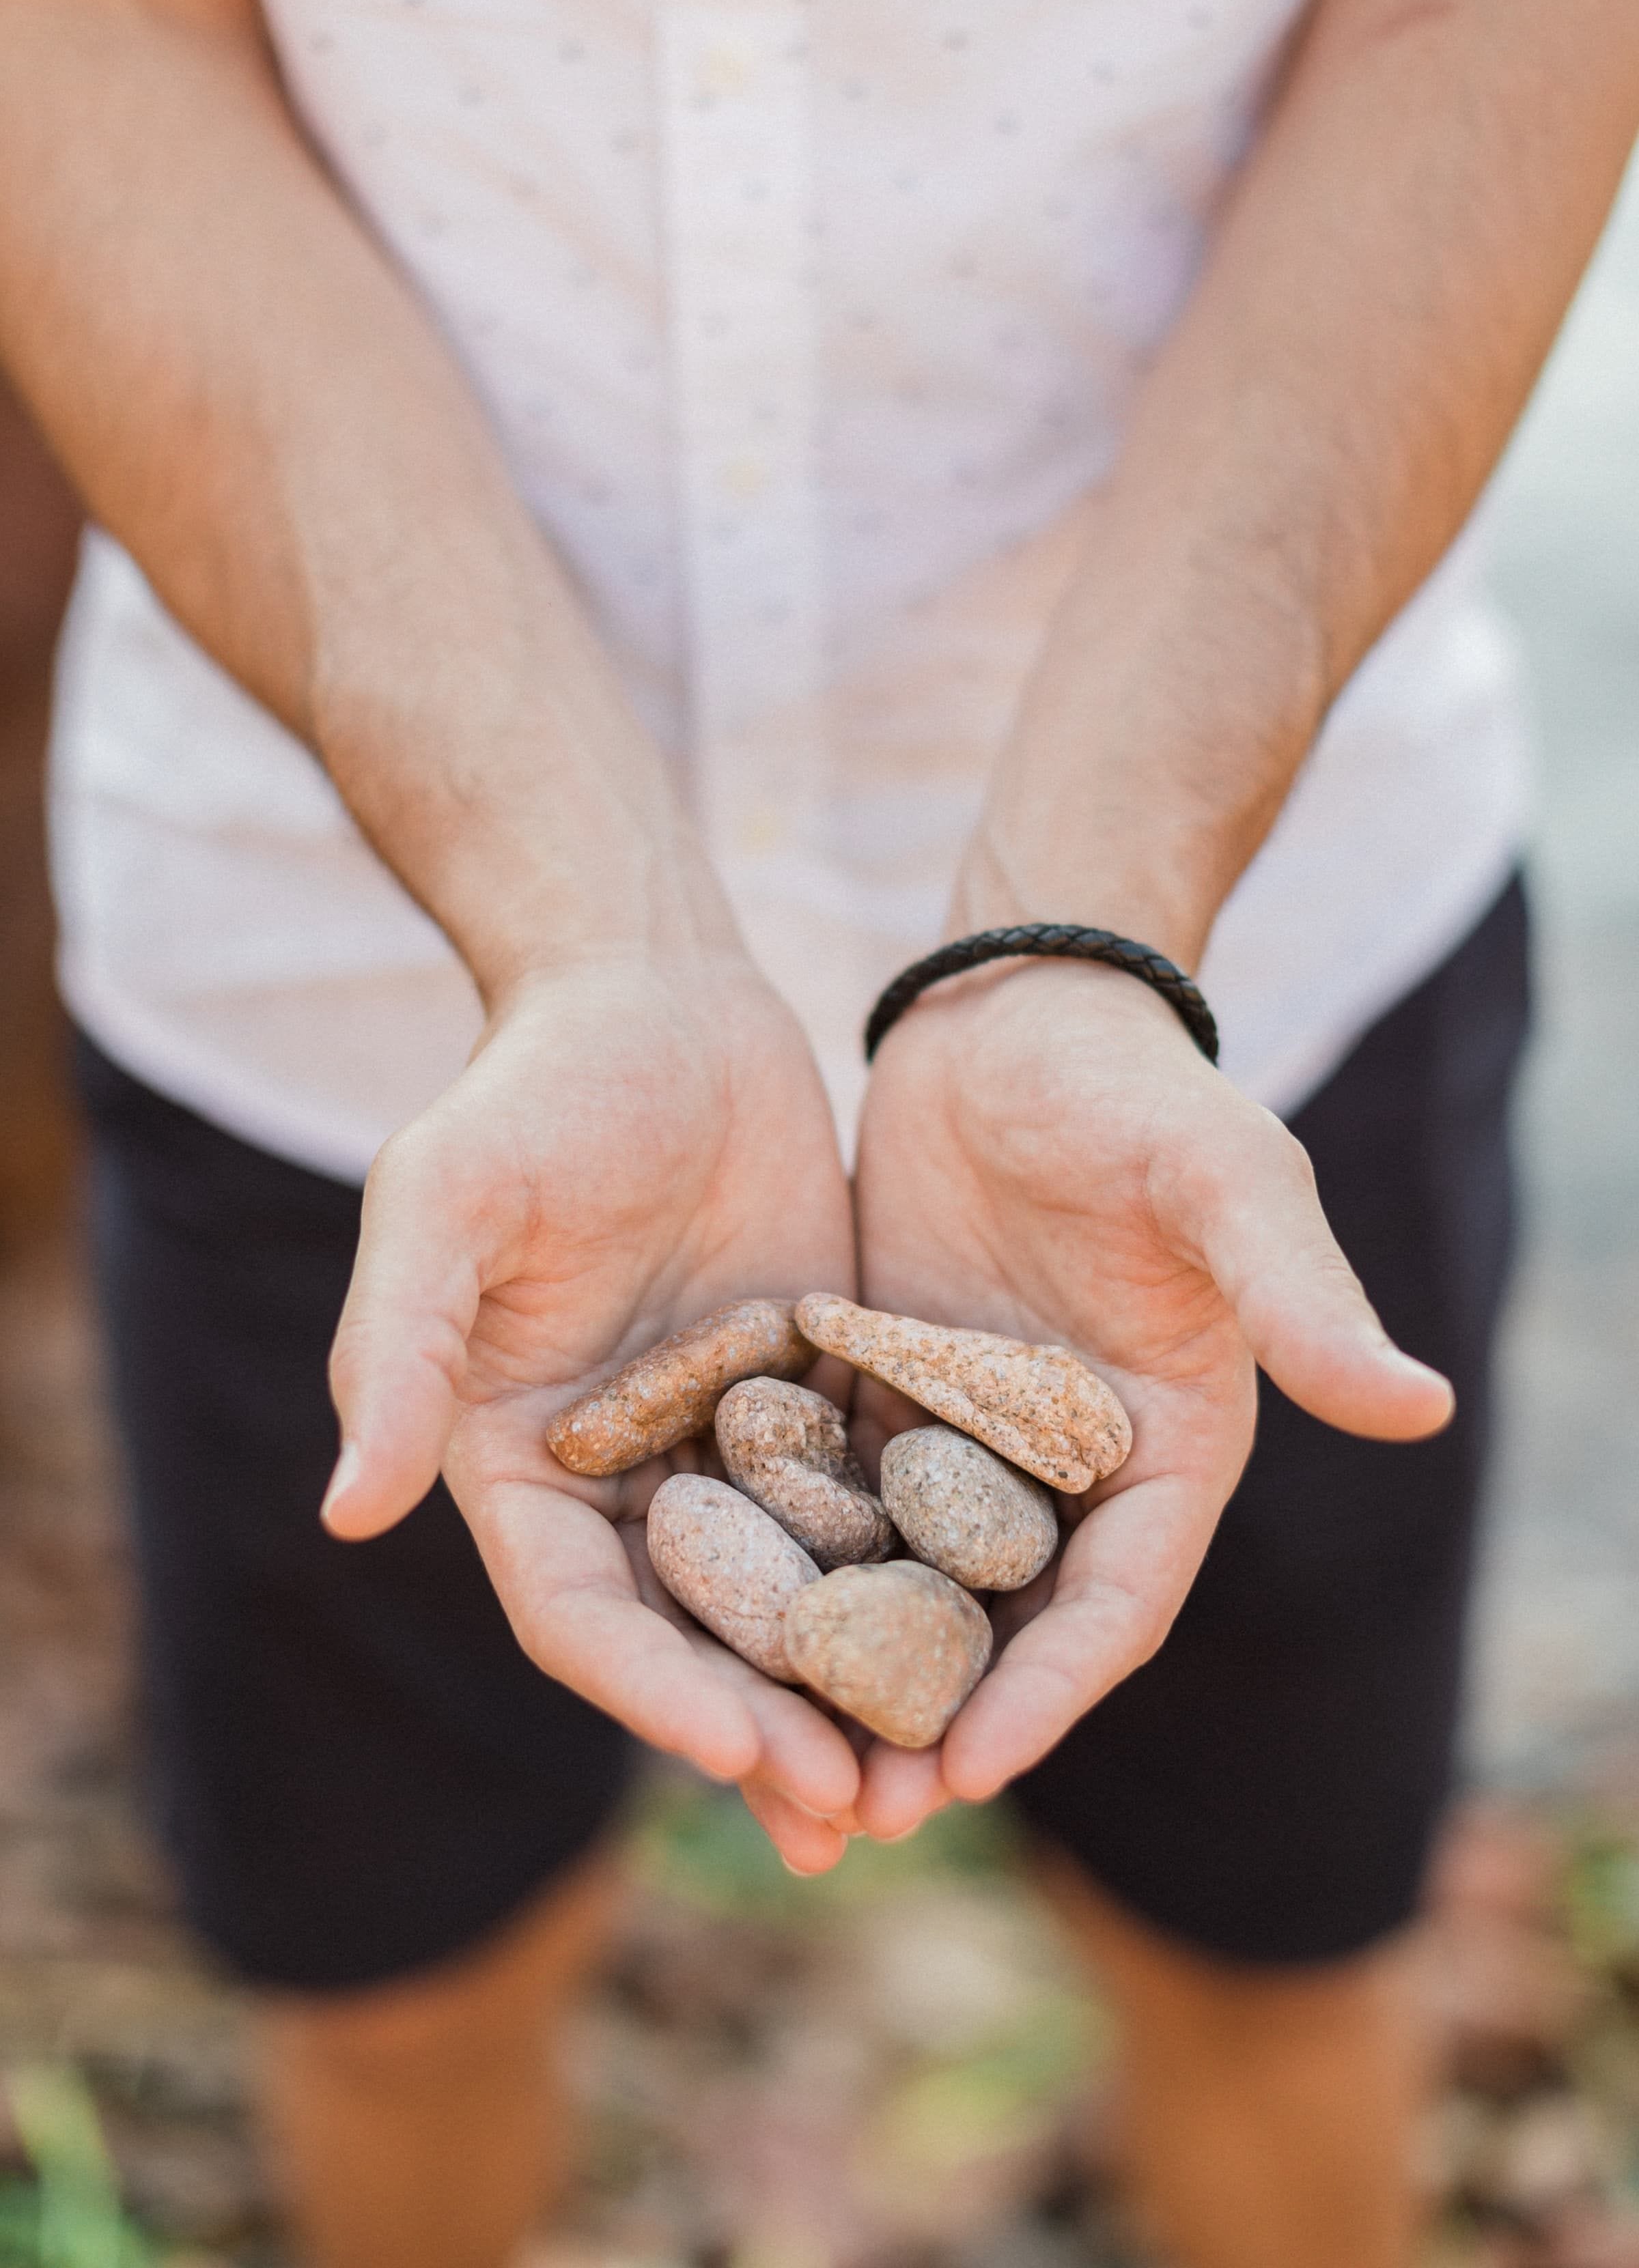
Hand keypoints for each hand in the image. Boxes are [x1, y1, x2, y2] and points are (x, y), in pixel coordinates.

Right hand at [323, 951, 862, 1871]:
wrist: (658, 997)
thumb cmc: (534, 1090)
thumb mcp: (447, 1202)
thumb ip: (401, 1351)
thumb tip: (346, 1509)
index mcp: (516, 1462)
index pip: (582, 1614)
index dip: (653, 1693)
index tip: (741, 1755)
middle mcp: (622, 1476)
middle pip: (693, 1638)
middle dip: (766, 1731)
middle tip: (853, 1816)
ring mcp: (727, 1441)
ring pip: (791, 1598)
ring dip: (846, 1691)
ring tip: (921, 1780)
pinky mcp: (815, 1393)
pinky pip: (870, 1504)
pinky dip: (913, 1580)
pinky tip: (986, 1642)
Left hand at [849, 960, 1453, 1838]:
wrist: (1014, 1013)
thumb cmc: (1134, 1088)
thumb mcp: (1223, 1181)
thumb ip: (1298, 1293)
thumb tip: (1422, 1404)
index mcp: (1168, 1449)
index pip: (1115, 1601)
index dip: (1052, 1691)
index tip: (975, 1769)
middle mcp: (1067, 1468)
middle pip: (1005, 1625)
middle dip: (937, 1721)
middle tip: (856, 1814)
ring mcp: (962, 1439)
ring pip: (903, 1585)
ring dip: (850, 1673)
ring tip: (773, 1757)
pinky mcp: (877, 1394)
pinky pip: (828, 1500)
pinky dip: (786, 1568)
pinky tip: (715, 1628)